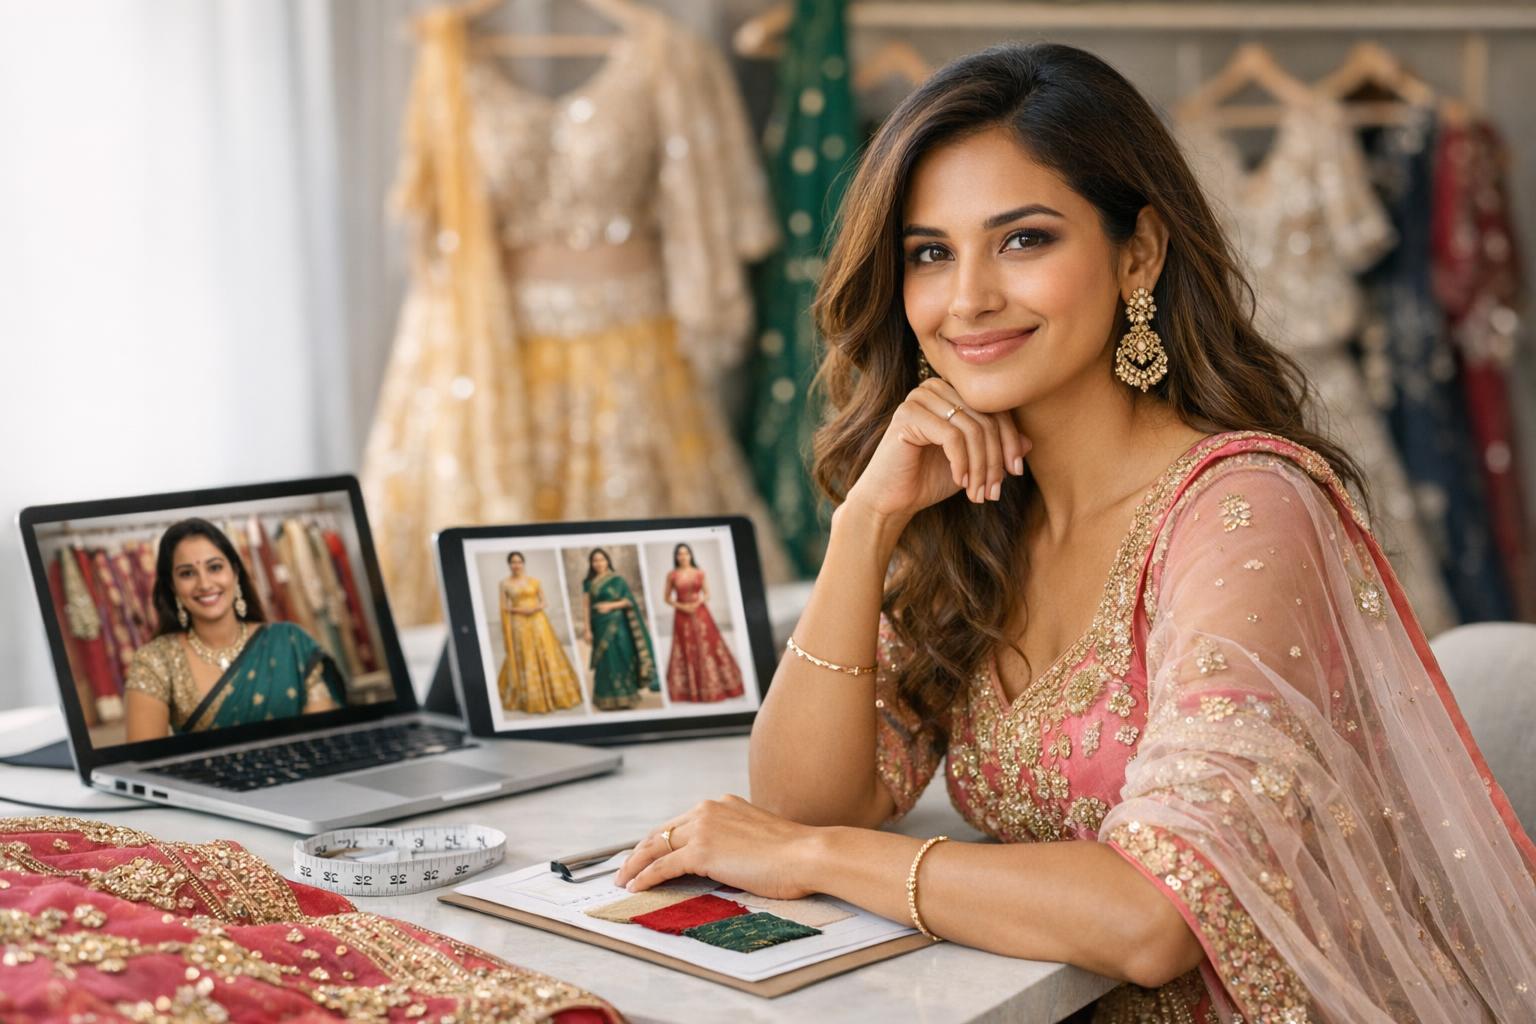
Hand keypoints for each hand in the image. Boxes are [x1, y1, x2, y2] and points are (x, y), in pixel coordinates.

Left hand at [615, 794, 818, 899]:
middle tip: (626, 867)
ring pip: (656, 846)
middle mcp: (708, 810)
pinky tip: (636, 886)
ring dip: (635, 864)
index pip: (680, 823)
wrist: (807, 854)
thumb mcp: (758, 838)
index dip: (659, 839)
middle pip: (661, 831)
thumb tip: (724, 860)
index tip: (647, 853)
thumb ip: (736, 841)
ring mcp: (703, 828)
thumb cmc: (793, 854)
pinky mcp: (702, 850)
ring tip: (623, 880)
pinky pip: (663, 865)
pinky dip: (646, 877)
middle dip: (640, 851)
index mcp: (723, 804)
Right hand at [844, 378, 1028, 520]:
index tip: (1015, 472)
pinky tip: (960, 483)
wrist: (891, 499)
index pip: (995, 408)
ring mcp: (919, 397)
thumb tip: (1029, 442)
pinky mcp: (908, 415)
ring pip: (972, 429)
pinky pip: (952, 437)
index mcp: (952, 391)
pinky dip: (962, 464)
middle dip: (995, 459)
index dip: (1010, 441)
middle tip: (994, 490)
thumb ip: (996, 449)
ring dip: (981, 467)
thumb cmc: (929, 478)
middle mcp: (935, 387)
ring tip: (979, 493)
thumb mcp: (972, 463)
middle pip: (986, 418)